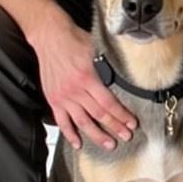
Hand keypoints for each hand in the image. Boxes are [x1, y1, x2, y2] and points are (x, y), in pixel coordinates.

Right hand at [31, 14, 136, 149]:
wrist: (50, 37)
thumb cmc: (75, 40)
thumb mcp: (97, 49)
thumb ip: (109, 65)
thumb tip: (128, 72)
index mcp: (88, 78)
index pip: (109, 103)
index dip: (122, 115)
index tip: (132, 123)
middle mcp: (75, 90)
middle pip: (98, 115)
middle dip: (115, 127)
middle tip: (126, 137)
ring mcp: (63, 97)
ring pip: (82, 122)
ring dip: (97, 135)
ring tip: (109, 144)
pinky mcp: (53, 99)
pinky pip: (62, 121)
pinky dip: (70, 134)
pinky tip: (78, 143)